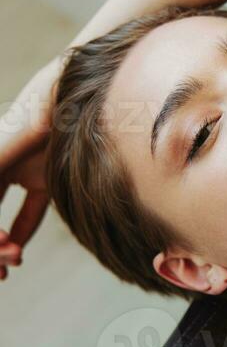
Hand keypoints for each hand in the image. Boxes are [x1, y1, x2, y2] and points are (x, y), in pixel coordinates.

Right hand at [0, 56, 62, 279]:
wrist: (97, 82)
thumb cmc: (57, 99)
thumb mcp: (20, 133)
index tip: (1, 247)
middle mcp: (2, 161)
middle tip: (5, 263)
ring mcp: (24, 168)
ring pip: (1, 214)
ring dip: (1, 241)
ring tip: (14, 259)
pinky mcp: (48, 174)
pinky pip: (29, 208)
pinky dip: (21, 230)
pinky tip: (20, 250)